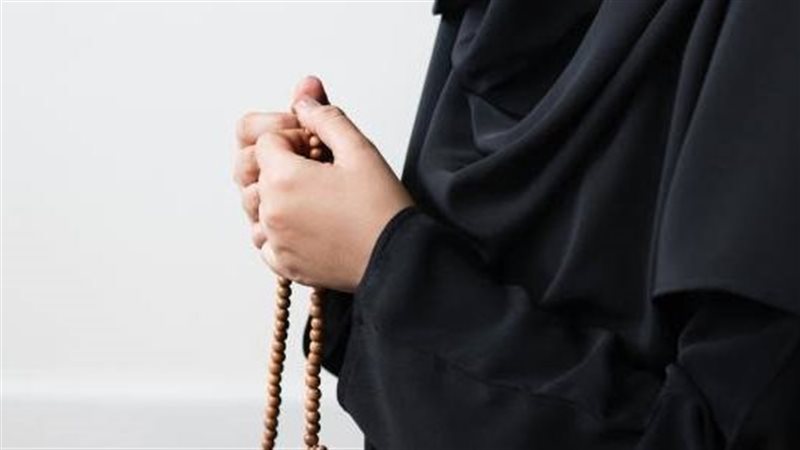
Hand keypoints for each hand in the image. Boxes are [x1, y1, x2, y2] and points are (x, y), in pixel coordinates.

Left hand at [233, 76, 414, 291]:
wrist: (399, 259)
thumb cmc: (382, 208)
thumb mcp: (360, 150)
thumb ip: (326, 118)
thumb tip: (303, 98)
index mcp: (283, 178)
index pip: (266, 141)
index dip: (293, 139)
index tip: (321, 151)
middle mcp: (271, 211)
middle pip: (255, 172)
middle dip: (280, 166)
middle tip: (318, 172)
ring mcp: (275, 240)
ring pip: (255, 207)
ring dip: (276, 197)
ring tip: (311, 197)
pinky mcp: (284, 264)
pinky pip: (264, 241)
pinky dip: (279, 231)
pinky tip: (308, 224)